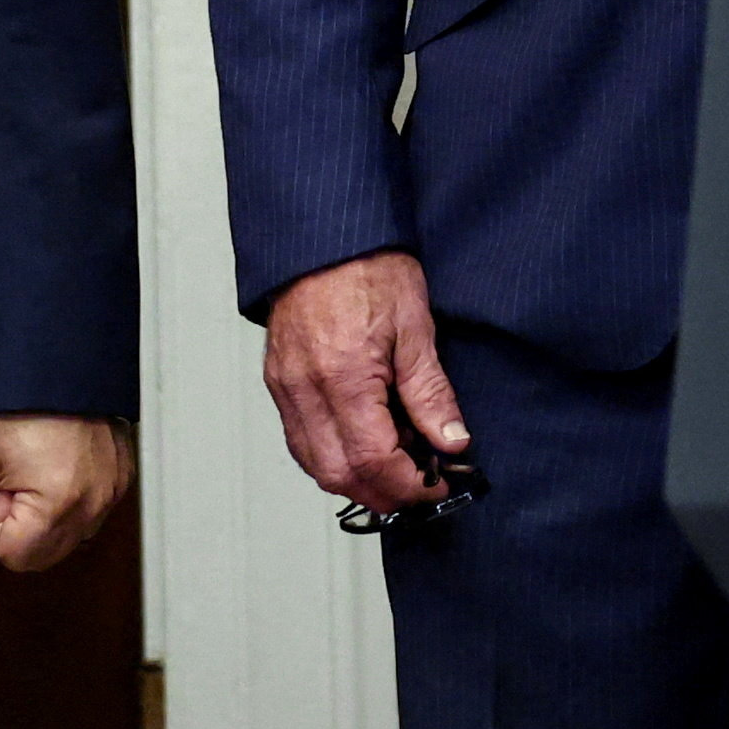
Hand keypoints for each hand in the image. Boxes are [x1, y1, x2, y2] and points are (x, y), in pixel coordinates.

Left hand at [0, 415, 132, 581]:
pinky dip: (73, 500)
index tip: (1, 486)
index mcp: (57, 505)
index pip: (13, 556)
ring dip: (49, 517)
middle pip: (44, 555)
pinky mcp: (122, 480)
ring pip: (69, 538)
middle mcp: (93, 506)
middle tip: (17, 479)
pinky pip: (92, 513)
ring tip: (39, 471)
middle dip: (22, 526)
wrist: (57, 365)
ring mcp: (112, 493)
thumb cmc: (16, 407)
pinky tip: (60, 467)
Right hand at [262, 249, 473, 515]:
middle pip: (338, 475)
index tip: (436, 483)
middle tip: (419, 483)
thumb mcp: (415, 327)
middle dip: (382, 493)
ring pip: (314, 465)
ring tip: (395, 463)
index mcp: (342, 376)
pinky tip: (362, 442)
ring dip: (355, 479)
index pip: (372, 460)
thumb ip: (431, 392)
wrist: (325, 236)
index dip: (408, 483)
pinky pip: (300, 441)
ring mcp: (286, 388)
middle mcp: (305, 390)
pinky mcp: (278, 383)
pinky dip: (332, 456)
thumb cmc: (368, 268)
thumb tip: (450, 441)